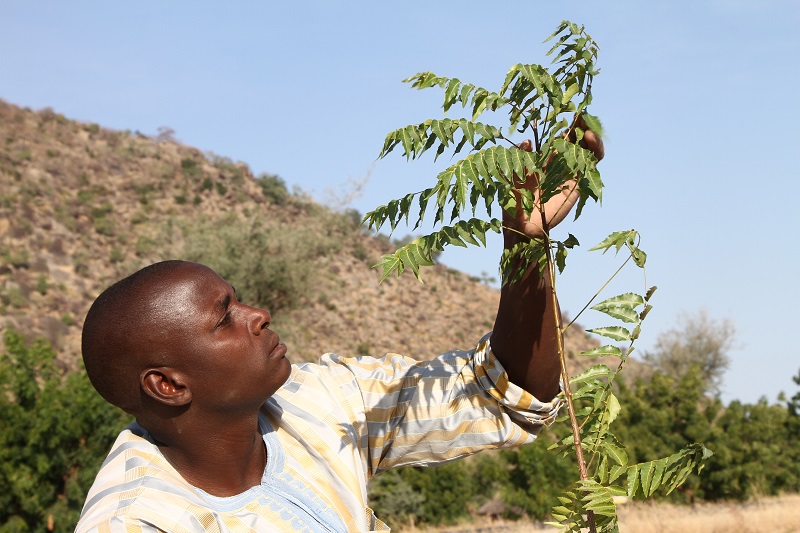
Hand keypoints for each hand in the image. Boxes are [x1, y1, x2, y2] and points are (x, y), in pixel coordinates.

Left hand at [504, 116, 603, 239]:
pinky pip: (592, 164)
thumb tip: (528, 141)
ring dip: (590, 135)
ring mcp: (570, 173)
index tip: (567, 111)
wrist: (522, 226)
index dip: (564, 125)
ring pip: (587, 150)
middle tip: (581, 114)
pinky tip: (589, 138)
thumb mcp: (512, 175)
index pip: (557, 138)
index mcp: (543, 159)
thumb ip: (520, 157)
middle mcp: (559, 164)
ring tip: (587, 126)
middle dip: (580, 125)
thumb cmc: (513, 201)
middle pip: (575, 140)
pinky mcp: (579, 183)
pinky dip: (595, 149)